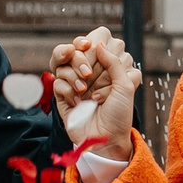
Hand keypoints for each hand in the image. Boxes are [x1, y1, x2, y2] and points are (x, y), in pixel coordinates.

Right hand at [51, 27, 141, 151]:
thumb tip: (99, 43)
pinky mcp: (63, 94)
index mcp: (109, 67)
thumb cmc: (119, 114)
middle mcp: (91, 72)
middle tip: (88, 76)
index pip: (97, 42)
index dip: (91, 42)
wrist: (104, 140)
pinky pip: (58, 82)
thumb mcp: (125, 86)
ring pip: (64, 64)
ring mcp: (76, 82)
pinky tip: (77, 103)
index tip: (88, 46)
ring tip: (86, 93)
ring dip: (73, 76)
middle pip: (76, 51)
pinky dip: (67, 91)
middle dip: (81, 61)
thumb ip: (114, 62)